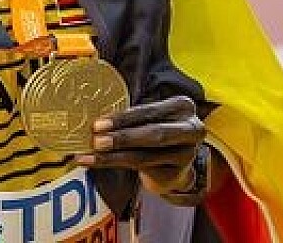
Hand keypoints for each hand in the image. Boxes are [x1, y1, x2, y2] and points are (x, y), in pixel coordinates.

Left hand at [76, 96, 204, 196]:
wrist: (175, 161)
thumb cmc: (156, 128)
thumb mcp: (151, 115)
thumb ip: (132, 116)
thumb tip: (96, 121)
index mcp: (183, 106)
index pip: (150, 111)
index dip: (123, 118)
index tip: (98, 124)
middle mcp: (191, 130)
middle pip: (153, 135)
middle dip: (122, 138)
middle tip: (96, 141)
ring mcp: (187, 155)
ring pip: (145, 156)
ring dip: (114, 157)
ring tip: (92, 155)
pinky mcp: (177, 175)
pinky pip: (142, 170)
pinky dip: (116, 165)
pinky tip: (97, 163)